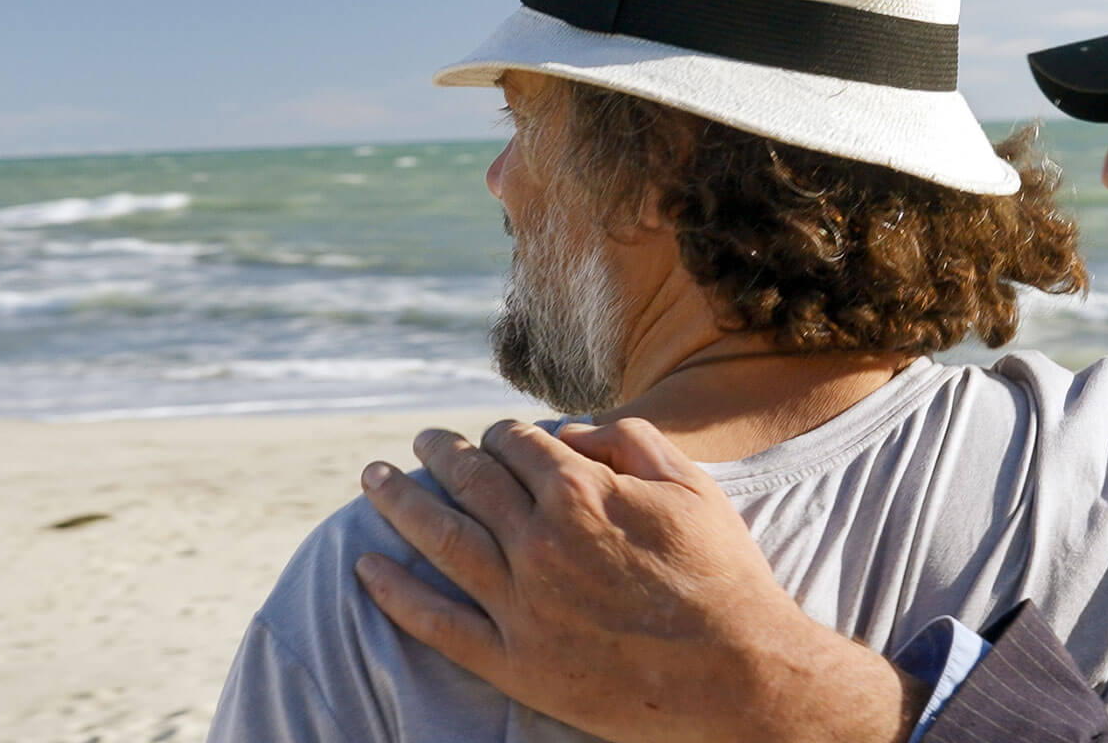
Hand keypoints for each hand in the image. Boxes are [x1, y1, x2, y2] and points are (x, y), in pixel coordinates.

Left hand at [355, 417, 925, 742]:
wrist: (739, 674)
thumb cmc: (723, 574)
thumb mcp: (691, 484)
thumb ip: (629, 440)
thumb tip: (571, 433)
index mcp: (582, 490)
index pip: (518, 444)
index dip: (502, 434)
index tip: (496, 436)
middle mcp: (540, 540)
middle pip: (471, 481)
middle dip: (441, 453)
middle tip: (420, 442)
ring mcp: (521, 603)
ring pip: (441, 539)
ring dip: (400, 502)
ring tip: (374, 480)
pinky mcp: (514, 661)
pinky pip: (438, 622)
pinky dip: (396, 594)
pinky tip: (368, 568)